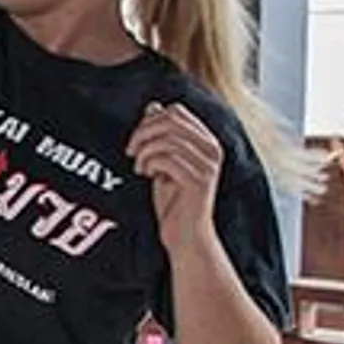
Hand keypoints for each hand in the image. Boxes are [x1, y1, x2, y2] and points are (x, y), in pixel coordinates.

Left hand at [127, 102, 222, 243]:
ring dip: (144, 151)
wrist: (185, 236)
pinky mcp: (198, 181)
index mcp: (207, 141)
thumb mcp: (163, 163)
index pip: (176, 111)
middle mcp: (212, 149)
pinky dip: (150, 163)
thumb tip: (153, 107)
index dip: (150, 120)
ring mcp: (208, 165)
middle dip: (143, 132)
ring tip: (140, 167)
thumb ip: (161, 136)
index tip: (137, 141)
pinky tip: (147, 175)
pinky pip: (166, 159)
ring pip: (166, 138)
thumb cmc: (174, 202)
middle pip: (170, 120)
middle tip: (131, 151)